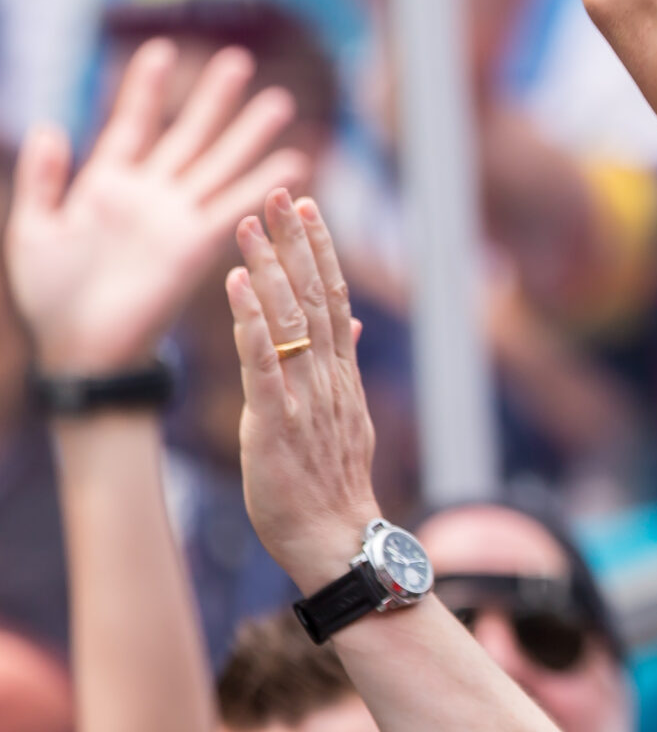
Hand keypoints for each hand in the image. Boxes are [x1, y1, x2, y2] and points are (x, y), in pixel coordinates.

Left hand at [5, 42, 304, 373]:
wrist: (81, 352)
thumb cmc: (50, 299)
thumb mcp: (32, 232)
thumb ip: (42, 179)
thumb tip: (51, 126)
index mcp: (106, 187)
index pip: (132, 124)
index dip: (146, 88)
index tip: (161, 50)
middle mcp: (149, 196)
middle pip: (188, 135)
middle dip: (214, 99)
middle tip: (240, 62)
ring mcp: (177, 219)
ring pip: (219, 163)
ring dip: (248, 135)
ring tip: (279, 102)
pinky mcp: (197, 245)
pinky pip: (235, 206)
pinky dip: (262, 184)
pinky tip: (293, 163)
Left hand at [228, 192, 380, 592]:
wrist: (335, 538)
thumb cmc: (331, 485)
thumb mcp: (344, 417)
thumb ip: (341, 366)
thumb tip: (345, 323)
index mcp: (340, 373)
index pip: (333, 297)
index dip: (319, 250)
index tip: (304, 207)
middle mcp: (328, 376)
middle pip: (314, 296)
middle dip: (295, 242)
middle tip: (279, 192)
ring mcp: (305, 398)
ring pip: (290, 320)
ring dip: (269, 267)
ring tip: (248, 224)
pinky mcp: (277, 423)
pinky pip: (264, 364)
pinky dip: (250, 323)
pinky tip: (236, 286)